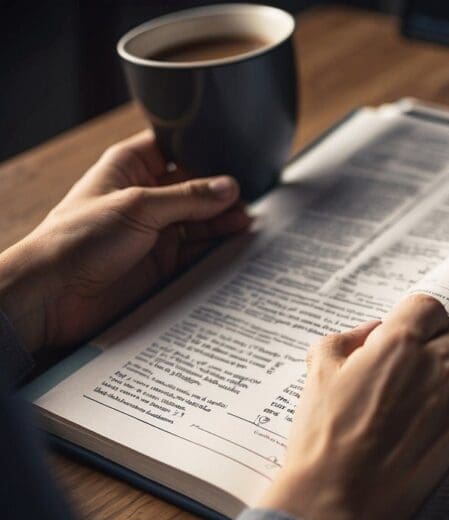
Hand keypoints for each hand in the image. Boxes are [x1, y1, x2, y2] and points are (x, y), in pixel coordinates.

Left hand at [0, 130, 250, 352]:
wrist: (55, 295)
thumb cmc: (78, 240)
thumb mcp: (138, 207)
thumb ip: (189, 197)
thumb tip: (230, 187)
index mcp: (130, 168)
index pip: (174, 149)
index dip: (203, 150)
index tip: (235, 155)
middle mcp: (146, 197)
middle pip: (195, 187)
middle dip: (221, 191)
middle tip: (246, 199)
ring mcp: (156, 230)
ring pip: (201, 220)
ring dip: (223, 220)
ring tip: (247, 222)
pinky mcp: (164, 262)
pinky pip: (199, 252)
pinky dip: (218, 248)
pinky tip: (237, 242)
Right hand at [258, 294, 448, 519]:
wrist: (336, 500)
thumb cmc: (323, 436)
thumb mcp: (320, 371)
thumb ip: (348, 338)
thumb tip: (373, 331)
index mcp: (399, 343)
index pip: (428, 307)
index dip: (417, 317)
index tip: (410, 331)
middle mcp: (435, 364)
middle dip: (435, 344)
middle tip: (414, 364)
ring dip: (443, 374)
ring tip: (411, 400)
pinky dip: (448, 406)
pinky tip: (418, 427)